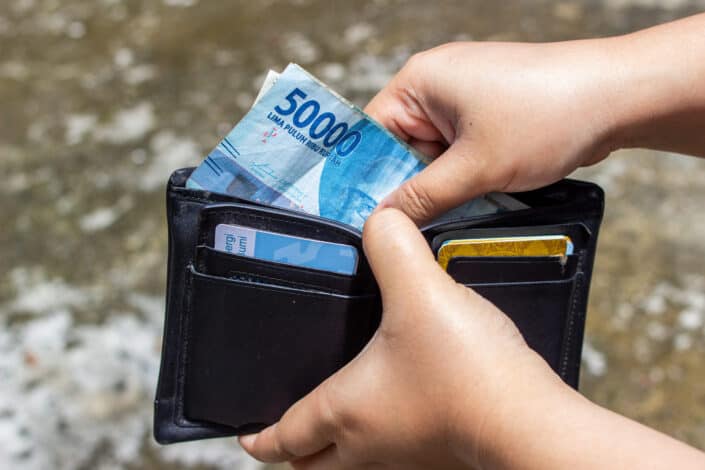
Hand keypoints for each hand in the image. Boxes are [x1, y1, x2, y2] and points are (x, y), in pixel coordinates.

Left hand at [239, 208, 566, 468]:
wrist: (530, 419)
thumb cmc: (465, 370)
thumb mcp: (419, 289)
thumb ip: (393, 245)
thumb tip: (381, 219)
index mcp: (345, 412)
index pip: (283, 438)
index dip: (258, 437)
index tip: (244, 435)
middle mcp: (370, 446)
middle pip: (314, 465)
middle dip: (296, 450)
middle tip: (289, 430)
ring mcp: (407, 457)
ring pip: (355, 464)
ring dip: (338, 446)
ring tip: (339, 414)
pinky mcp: (441, 454)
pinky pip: (396, 454)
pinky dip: (383, 438)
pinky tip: (400, 405)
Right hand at [365, 39, 619, 223]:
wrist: (618, 96)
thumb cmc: (545, 115)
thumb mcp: (475, 167)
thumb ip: (423, 197)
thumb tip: (383, 220)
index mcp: (419, 81)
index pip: (369, 134)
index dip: (363, 178)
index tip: (362, 218)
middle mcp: (435, 84)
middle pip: (399, 147)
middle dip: (407, 186)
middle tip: (405, 229)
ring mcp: (464, 99)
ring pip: (431, 154)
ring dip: (439, 185)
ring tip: (447, 213)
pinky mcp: (488, 113)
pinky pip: (457, 152)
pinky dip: (461, 177)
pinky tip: (471, 199)